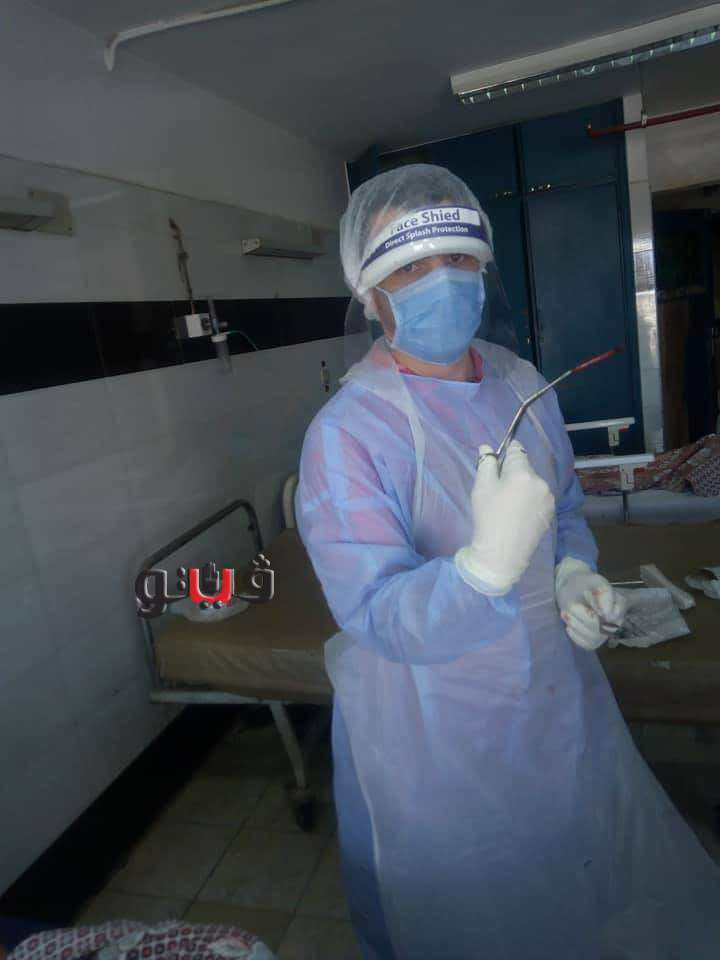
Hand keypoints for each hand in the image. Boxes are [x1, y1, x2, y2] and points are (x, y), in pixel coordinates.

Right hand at [455, 440, 554, 593]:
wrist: (502, 554)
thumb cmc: (488, 518)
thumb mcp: (482, 488)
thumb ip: (486, 464)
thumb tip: (486, 448)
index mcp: (523, 474)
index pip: (517, 451)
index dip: (506, 453)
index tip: (498, 461)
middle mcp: (541, 482)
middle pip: (526, 468)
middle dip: (513, 473)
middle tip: (498, 489)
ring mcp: (548, 498)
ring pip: (533, 483)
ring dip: (523, 486)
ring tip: (509, 504)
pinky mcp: (550, 512)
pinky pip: (539, 497)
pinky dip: (530, 499)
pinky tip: (519, 513)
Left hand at [555, 557, 625, 649]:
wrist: (571, 587)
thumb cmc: (584, 583)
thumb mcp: (595, 581)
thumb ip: (605, 593)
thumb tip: (608, 615)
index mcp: (619, 605)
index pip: (617, 615)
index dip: (602, 612)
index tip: (589, 600)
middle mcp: (614, 621)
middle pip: (602, 628)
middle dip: (584, 617)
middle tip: (571, 606)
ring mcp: (604, 631)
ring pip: (594, 638)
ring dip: (577, 626)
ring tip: (566, 614)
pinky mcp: (592, 639)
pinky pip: (588, 645)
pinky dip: (576, 636)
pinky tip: (569, 626)